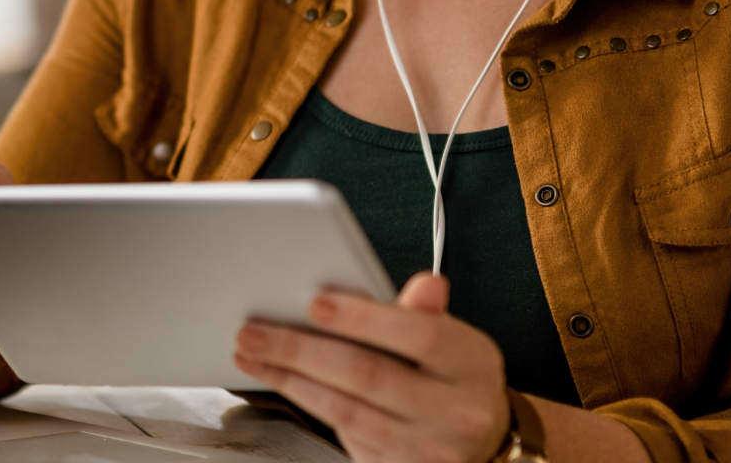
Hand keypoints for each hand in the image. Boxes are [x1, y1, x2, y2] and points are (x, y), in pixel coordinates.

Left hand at [234, 272, 509, 462]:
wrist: (479, 439)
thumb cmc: (452, 373)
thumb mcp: (453, 336)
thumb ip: (426, 312)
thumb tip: (425, 285)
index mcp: (470, 363)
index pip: (418, 333)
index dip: (364, 317)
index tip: (315, 303)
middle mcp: (455, 411)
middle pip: (368, 374)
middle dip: (303, 350)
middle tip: (255, 331)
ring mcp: (426, 449)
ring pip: (346, 411)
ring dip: (290, 380)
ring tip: (252, 354)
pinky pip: (345, 436)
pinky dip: (308, 404)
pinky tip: (281, 382)